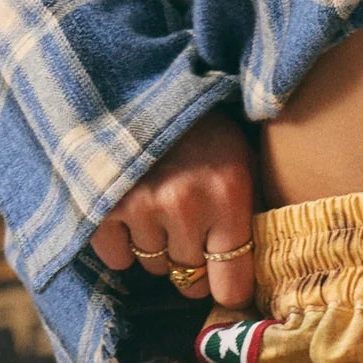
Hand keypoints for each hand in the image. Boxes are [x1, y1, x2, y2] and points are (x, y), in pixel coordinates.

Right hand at [90, 109, 256, 304]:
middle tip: (190, 225)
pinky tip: (131, 210)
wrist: (139, 75)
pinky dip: (123, 242)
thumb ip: (251, 210)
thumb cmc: (201, 123)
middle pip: (190, 280)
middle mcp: (185, 205)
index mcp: (228, 194)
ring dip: (158, 246)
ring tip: (159, 206)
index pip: (230, 286)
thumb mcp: (241, 156)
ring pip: (155, 267)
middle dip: (193, 261)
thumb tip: (260, 276)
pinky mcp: (102, 203)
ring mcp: (140, 204)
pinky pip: (117, 257)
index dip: (227, 288)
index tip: (224, 282)